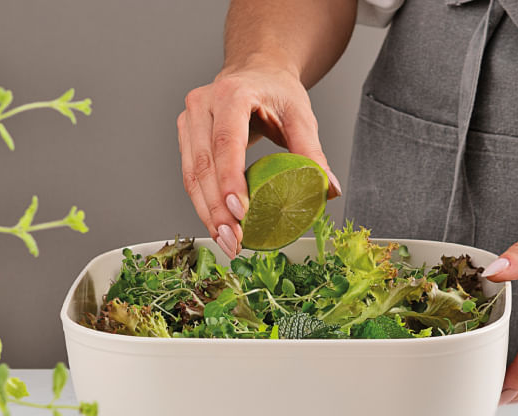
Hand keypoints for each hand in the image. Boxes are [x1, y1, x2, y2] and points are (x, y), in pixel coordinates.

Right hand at [177, 62, 340, 258]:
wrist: (255, 71)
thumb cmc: (277, 92)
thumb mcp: (301, 116)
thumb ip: (313, 153)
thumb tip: (331, 190)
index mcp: (232, 94)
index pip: (226, 141)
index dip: (230, 179)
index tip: (240, 212)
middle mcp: (203, 105)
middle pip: (204, 164)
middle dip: (217, 209)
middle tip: (234, 240)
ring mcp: (189, 121)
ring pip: (192, 175)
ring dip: (207, 214)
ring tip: (226, 242)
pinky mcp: (186, 138)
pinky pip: (191, 176)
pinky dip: (203, 205)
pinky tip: (217, 227)